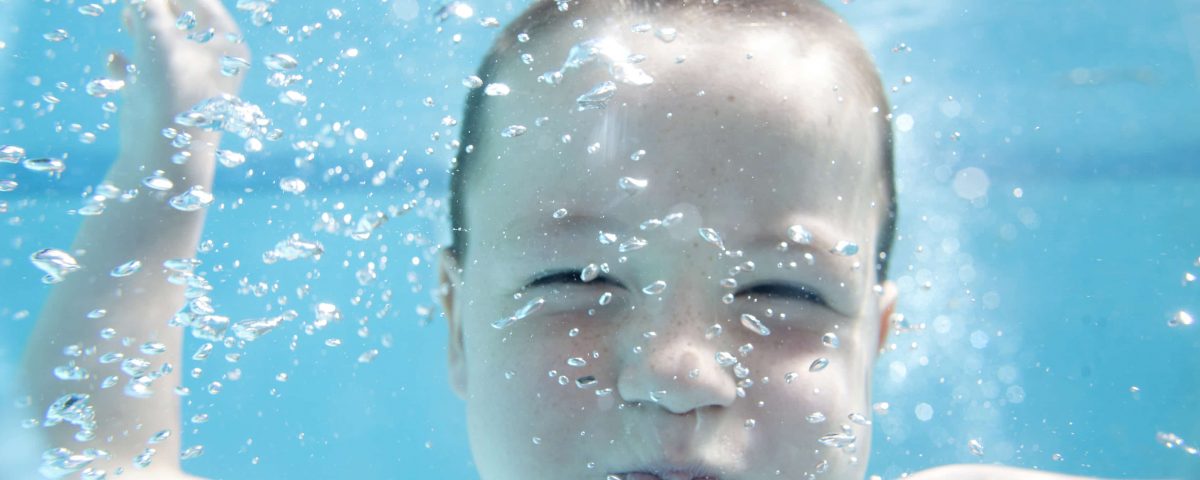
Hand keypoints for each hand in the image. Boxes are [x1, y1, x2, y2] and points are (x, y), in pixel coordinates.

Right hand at [110, 0, 248, 144]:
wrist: (164, 163)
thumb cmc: (171, 96)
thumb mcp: (157, 40)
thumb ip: (148, 5)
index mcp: (228, 45)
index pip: (199, 0)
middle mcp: (215, 65)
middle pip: (184, 22)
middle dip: (159, 7)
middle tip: (136, 1)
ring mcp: (190, 86)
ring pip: (166, 49)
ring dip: (146, 31)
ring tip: (127, 15)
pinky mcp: (166, 107)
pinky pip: (147, 78)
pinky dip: (131, 67)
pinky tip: (114, 59)